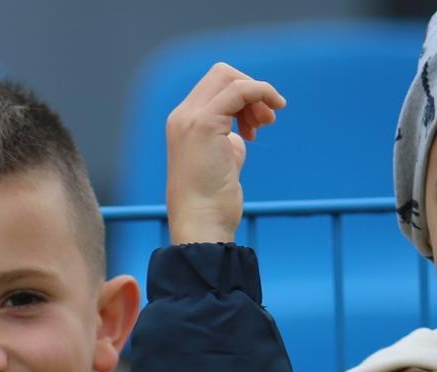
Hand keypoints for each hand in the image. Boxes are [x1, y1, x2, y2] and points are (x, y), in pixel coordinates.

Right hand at [166, 61, 286, 244]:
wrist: (201, 218)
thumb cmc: (212, 197)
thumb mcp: (223, 157)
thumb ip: (229, 135)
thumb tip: (246, 125)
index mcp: (183, 122)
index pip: (215, 86)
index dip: (243, 97)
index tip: (256, 125)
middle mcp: (182, 116)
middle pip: (222, 74)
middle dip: (252, 90)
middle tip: (265, 121)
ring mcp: (190, 118)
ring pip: (230, 77)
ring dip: (259, 95)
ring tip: (265, 125)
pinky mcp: (203, 123)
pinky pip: (240, 90)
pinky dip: (262, 94)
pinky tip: (267, 120)